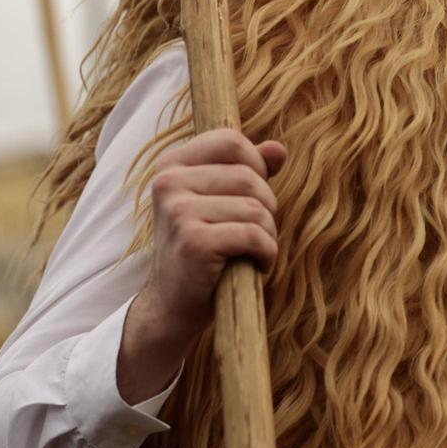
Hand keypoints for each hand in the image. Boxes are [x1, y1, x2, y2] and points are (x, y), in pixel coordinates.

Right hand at [117, 129, 284, 403]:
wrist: (172, 305)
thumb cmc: (201, 251)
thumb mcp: (218, 204)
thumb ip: (246, 171)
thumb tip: (278, 148)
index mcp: (170, 165)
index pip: (230, 141)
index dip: (254, 167)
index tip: (248, 198)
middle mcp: (168, 182)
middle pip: (249, 176)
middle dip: (265, 208)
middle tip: (251, 235)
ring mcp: (177, 211)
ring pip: (256, 208)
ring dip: (267, 235)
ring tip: (250, 252)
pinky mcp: (193, 241)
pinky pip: (254, 235)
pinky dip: (266, 254)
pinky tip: (252, 265)